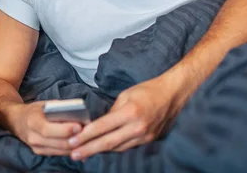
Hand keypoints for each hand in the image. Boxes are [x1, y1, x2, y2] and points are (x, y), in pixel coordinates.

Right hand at [6, 101, 82, 155]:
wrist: (16, 120)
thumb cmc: (34, 110)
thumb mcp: (45, 104)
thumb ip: (60, 108)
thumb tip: (78, 112)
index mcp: (33, 121)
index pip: (48, 130)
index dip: (65, 130)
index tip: (79, 126)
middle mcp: (33, 137)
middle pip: (58, 143)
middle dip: (75, 139)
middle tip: (88, 133)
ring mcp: (36, 147)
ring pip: (60, 150)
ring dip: (75, 146)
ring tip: (87, 138)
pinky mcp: (40, 153)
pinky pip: (58, 153)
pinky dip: (70, 150)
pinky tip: (80, 145)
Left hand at [67, 76, 188, 159]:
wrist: (173, 95)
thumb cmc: (148, 90)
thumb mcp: (126, 95)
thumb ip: (112, 111)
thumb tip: (98, 124)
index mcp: (130, 113)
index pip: (103, 127)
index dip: (86, 135)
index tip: (73, 141)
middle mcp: (138, 127)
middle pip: (108, 143)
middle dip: (89, 149)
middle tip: (74, 154)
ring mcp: (145, 137)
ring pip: (117, 148)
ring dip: (100, 152)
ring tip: (83, 154)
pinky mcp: (149, 141)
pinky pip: (127, 147)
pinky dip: (114, 149)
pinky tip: (103, 150)